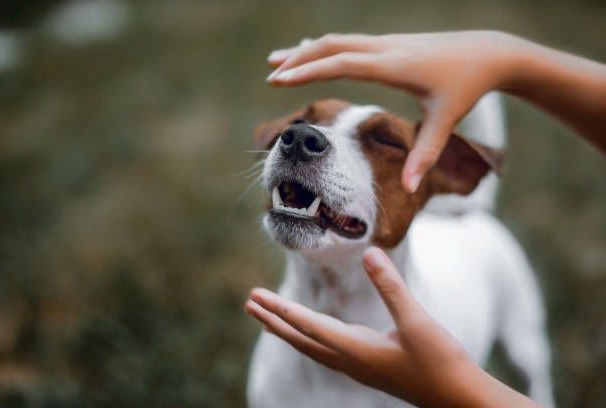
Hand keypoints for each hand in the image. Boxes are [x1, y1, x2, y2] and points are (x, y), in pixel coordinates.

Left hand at [245, 247, 541, 406]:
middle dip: (273, 320)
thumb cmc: (441, 362)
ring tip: (267, 318)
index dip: (283, 309)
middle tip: (249, 303)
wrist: (459, 399)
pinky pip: (325, 352)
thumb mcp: (417, 320)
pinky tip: (310, 335)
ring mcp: (358, 367)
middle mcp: (350, 361)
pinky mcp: (367, 368)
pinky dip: (307, 339)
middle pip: (301, 339)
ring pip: (311, 347)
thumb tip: (370, 252)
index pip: (309, 326)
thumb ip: (391, 286)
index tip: (258, 297)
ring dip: (287, 330)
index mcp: (357, 350)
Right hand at [265, 31, 521, 192]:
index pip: (343, 62)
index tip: (279, 79)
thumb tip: (408, 190)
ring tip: (277, 62)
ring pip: (337, 40)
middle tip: (270, 75)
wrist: (489, 52)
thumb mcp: (446, 121)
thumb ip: (424, 155)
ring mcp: (386, 43)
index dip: (309, 70)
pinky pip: (348, 42)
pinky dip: (324, 49)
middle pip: (332, 45)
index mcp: (395, 65)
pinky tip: (311, 53)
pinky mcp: (389, 44)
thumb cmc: (467, 87)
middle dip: (298, 60)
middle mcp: (386, 48)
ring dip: (306, 51)